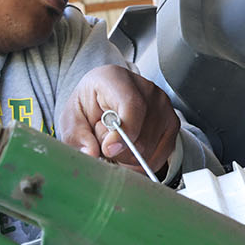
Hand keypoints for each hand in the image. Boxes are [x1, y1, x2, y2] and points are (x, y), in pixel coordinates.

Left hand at [56, 65, 180, 175]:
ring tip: (117, 144)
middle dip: (118, 152)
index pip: (132, 106)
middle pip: (141, 136)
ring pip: (149, 150)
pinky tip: (128, 153)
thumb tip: (91, 154)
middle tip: (104, 144)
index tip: (108, 150)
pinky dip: (140, 164)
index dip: (123, 133)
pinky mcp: (172, 124)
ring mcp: (164, 107)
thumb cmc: (89, 106)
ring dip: (128, 158)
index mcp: (117, 79)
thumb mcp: (72, 118)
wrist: (104, 99)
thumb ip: (77, 136)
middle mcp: (147, 89)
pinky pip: (159, 157)